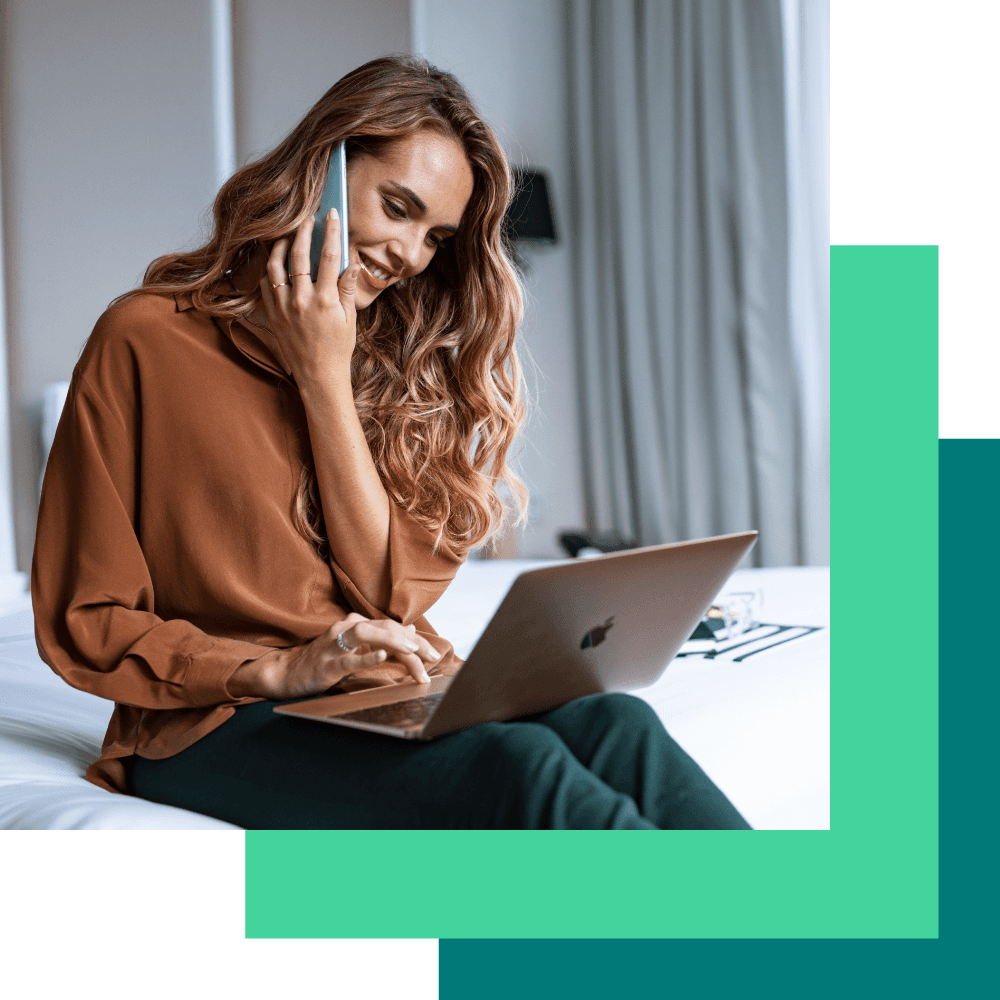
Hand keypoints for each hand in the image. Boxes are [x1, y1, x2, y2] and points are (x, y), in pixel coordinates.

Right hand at [227, 613, 441, 700]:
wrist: (287, 673)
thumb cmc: (323, 660)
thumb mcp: (356, 647)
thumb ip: (383, 638)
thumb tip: (411, 629)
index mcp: (357, 625)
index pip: (393, 628)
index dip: (415, 640)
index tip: (433, 655)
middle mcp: (348, 629)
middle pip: (386, 629)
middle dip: (412, 642)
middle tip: (432, 657)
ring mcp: (336, 645)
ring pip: (368, 635)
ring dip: (394, 641)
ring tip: (414, 649)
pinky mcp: (327, 663)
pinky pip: (348, 659)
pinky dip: (366, 656)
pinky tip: (381, 656)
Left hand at [257, 209, 364, 383]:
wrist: (318, 376)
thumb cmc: (337, 349)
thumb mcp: (350, 320)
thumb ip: (347, 289)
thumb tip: (352, 264)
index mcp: (326, 301)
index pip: (330, 256)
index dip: (331, 231)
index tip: (331, 214)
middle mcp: (302, 301)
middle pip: (300, 255)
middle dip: (304, 231)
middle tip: (307, 218)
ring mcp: (284, 307)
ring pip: (276, 266)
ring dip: (281, 246)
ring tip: (288, 236)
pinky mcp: (272, 314)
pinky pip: (266, 284)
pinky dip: (269, 269)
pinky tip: (276, 261)